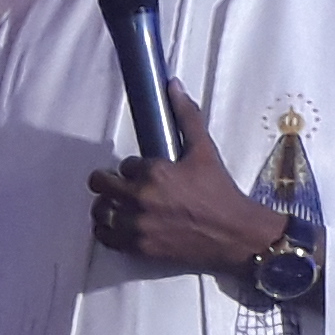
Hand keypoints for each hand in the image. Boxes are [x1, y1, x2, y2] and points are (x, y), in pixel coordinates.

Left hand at [87, 82, 287, 270]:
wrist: (234, 234)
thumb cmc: (220, 192)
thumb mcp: (204, 149)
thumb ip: (186, 116)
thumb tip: (173, 86)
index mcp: (154, 172)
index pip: (125, 165)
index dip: (132, 169)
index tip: (143, 173)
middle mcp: (141, 198)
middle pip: (100, 185)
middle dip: (107, 182)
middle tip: (118, 185)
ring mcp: (138, 225)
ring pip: (100, 212)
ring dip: (104, 207)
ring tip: (116, 206)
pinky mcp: (139, 248)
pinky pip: (106, 238)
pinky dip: (106, 231)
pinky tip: (116, 226)